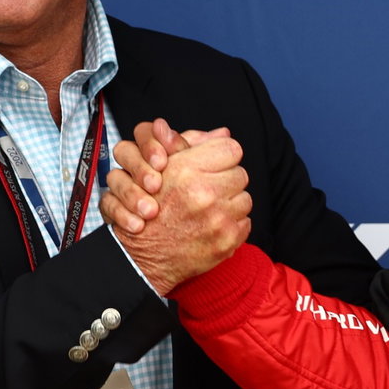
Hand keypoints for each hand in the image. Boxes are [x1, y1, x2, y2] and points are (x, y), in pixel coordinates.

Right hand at [103, 122, 251, 293]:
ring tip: (210, 209)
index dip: (222, 156)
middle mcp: (204, 193)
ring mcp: (218, 218)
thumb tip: (223, 132)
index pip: (231, 149)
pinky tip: (212, 225)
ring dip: (231, 202)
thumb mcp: (164, 168)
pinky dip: (232, 224)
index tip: (214, 165)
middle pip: (240, 173)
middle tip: (209, 190)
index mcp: (187, 169)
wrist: (143, 256)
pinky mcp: (227, 240)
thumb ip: (192, 145)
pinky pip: (245, 222)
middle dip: (226, 180)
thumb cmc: (152, 208)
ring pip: (245, 198)